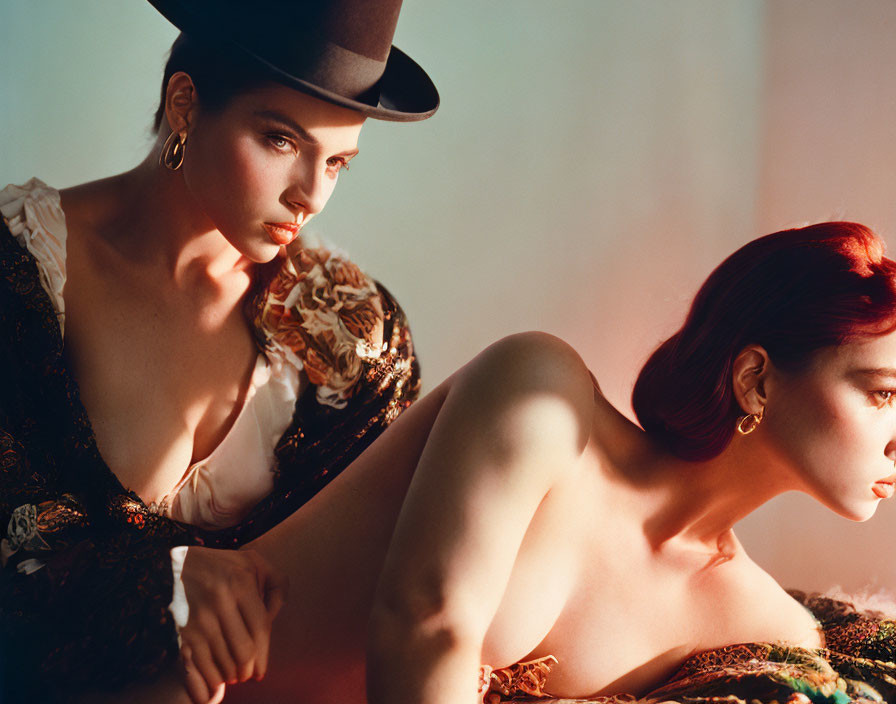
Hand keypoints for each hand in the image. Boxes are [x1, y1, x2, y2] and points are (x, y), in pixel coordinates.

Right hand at [178, 546, 287, 703]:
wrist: (171, 565)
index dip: (264, 655)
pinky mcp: (180, 632)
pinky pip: (198, 667)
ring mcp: (198, 619)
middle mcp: (219, 602)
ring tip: (231, 673)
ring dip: (230, 675)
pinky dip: (208, 680)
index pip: (260, 629)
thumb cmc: (220, 565)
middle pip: (243, 652)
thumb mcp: (254, 563)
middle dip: (247, 670)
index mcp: (241, 584)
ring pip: (221, 663)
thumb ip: (277, 586)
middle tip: (246, 674)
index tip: (261, 671)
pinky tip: (214, 679)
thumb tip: (274, 619)